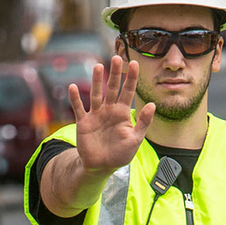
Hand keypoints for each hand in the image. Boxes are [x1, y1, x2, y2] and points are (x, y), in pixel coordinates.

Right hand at [68, 55, 155, 172]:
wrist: (101, 166)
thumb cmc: (120, 154)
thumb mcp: (135, 140)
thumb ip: (143, 122)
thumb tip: (152, 104)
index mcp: (122, 113)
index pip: (128, 92)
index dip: (131, 78)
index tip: (134, 63)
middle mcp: (109, 110)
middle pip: (112, 88)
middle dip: (115, 73)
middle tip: (117, 57)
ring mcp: (96, 115)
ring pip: (96, 94)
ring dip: (97, 81)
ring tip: (99, 66)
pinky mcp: (84, 123)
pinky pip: (79, 108)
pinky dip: (75, 99)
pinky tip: (73, 87)